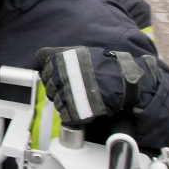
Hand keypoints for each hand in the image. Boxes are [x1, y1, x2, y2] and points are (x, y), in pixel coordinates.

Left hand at [35, 46, 160, 126]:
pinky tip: (79, 110)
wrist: (125, 81)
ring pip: (55, 101)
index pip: (43, 67)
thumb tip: (44, 60)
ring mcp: (67, 93)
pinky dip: (70, 115)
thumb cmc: (107, 67)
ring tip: (78, 100)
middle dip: (56, 89)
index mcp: (61, 59)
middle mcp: (61, 75)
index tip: (57, 76)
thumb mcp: (82, 53)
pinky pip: (64, 115)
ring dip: (64, 102)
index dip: (50, 73)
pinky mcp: (74, 110)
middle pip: (48, 86)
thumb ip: (63, 56)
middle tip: (70, 90)